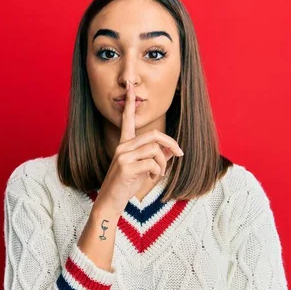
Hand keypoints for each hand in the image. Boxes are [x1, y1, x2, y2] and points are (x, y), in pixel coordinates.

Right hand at [96, 81, 183, 214]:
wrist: (110, 203)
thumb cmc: (126, 186)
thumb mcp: (144, 169)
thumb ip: (157, 157)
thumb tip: (173, 149)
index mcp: (124, 144)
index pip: (127, 120)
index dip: (129, 103)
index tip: (129, 87)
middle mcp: (122, 147)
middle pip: (154, 135)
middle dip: (171, 144)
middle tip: (180, 154)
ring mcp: (122, 156)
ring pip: (155, 151)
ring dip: (163, 164)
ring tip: (157, 174)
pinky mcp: (125, 167)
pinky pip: (152, 163)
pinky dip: (157, 172)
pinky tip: (151, 178)